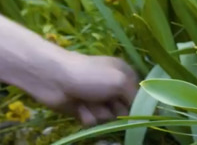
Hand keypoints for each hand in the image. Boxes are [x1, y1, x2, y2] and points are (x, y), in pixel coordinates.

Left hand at [26, 50, 140, 126]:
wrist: (54, 79)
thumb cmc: (90, 75)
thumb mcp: (119, 81)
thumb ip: (135, 96)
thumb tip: (142, 111)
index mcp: (124, 74)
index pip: (140, 94)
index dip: (138, 104)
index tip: (135, 110)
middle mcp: (113, 86)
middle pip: (125, 110)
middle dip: (116, 110)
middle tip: (108, 103)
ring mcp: (98, 99)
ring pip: (108, 118)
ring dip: (99, 113)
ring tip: (88, 102)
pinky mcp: (85, 109)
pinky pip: (94, 121)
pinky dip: (87, 116)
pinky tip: (79, 107)